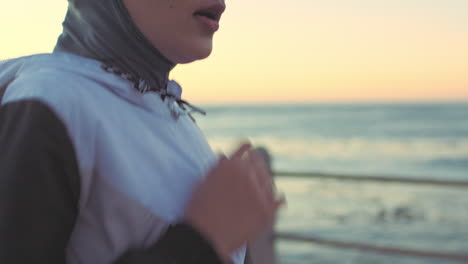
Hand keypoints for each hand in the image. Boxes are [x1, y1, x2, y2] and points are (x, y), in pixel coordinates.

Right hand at [184, 143, 283, 261]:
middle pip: (260, 165)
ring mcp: (260, 194)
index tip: (251, 149)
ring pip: (269, 182)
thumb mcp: (205, 181)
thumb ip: (219, 166)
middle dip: (257, 166)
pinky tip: (277, 200)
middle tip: (258, 169)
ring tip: (261, 188)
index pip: (246, 149)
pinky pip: (279, 200)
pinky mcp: (267, 211)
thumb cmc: (200, 209)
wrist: (204, 236)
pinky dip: (277, 199)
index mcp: (232, 165)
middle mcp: (248, 175)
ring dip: (265, 183)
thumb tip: (225, 155)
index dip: (248, 150)